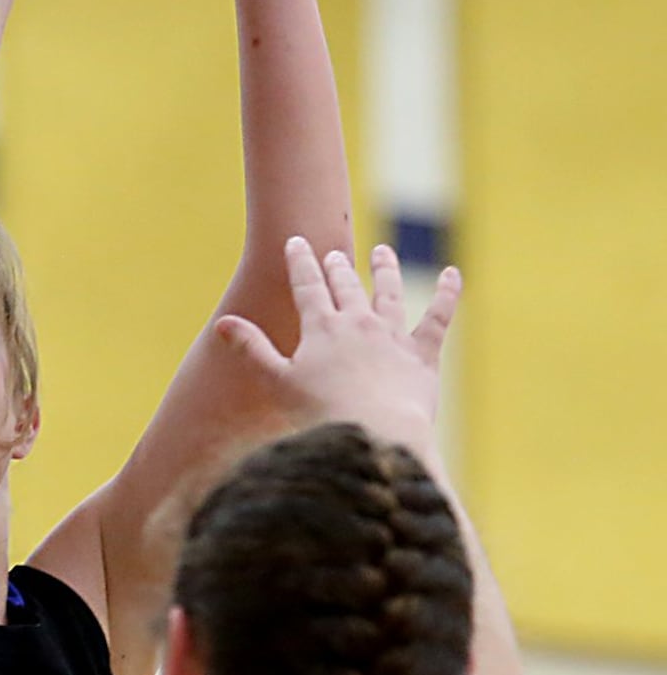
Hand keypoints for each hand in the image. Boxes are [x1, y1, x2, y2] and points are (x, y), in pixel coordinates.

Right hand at [215, 238, 459, 442]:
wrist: (377, 432)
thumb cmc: (321, 414)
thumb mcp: (277, 382)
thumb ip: (252, 349)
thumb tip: (222, 323)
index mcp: (321, 328)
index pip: (307, 286)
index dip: (300, 262)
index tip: (296, 242)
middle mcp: (358, 322)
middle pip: (346, 286)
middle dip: (337, 267)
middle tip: (333, 253)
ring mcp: (393, 335)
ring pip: (389, 292)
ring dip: (385, 270)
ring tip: (382, 253)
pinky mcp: (423, 354)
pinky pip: (438, 316)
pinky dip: (447, 293)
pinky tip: (453, 275)